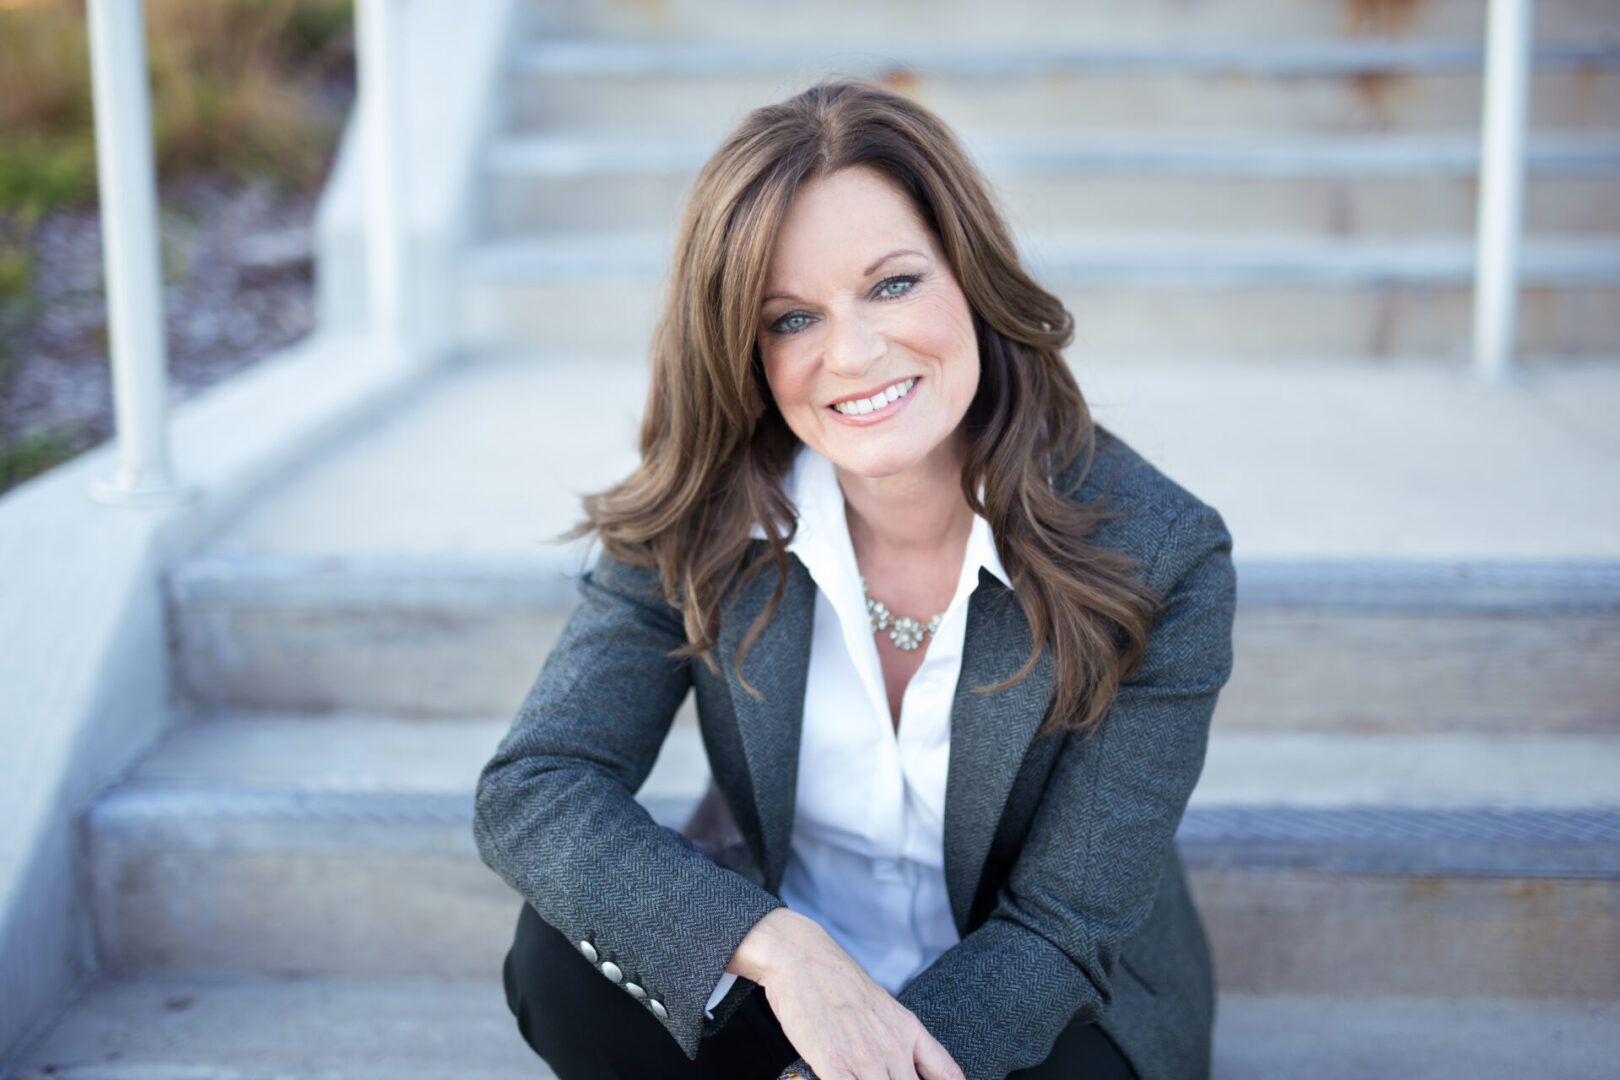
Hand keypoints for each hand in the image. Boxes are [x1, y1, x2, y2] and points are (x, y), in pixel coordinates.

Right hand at [729, 908, 964, 1079]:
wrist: (799, 956)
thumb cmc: (836, 980)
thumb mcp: (882, 1005)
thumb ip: (899, 1037)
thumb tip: (906, 1065)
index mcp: (908, 1030)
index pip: (945, 1072)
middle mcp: (893, 1047)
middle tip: (885, 1076)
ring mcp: (865, 1058)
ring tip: (861, 1077)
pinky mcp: (834, 1065)